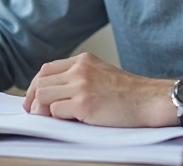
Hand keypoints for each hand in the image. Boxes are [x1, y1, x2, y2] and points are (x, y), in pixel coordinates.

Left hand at [23, 52, 174, 126]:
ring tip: (50, 119)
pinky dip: (58, 119)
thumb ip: (79, 76)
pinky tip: (69, 122)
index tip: (32, 99)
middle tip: (33, 113)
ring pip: (43, 96)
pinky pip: (56, 112)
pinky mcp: (84, 105)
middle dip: (32, 100)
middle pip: (40, 82)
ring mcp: (81, 86)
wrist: (150, 100)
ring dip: (42, 111)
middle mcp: (79, 70)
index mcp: (83, 60)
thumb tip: (53, 93)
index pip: (46, 69)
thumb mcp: (101, 73)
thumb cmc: (129, 93)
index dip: (35, 85)